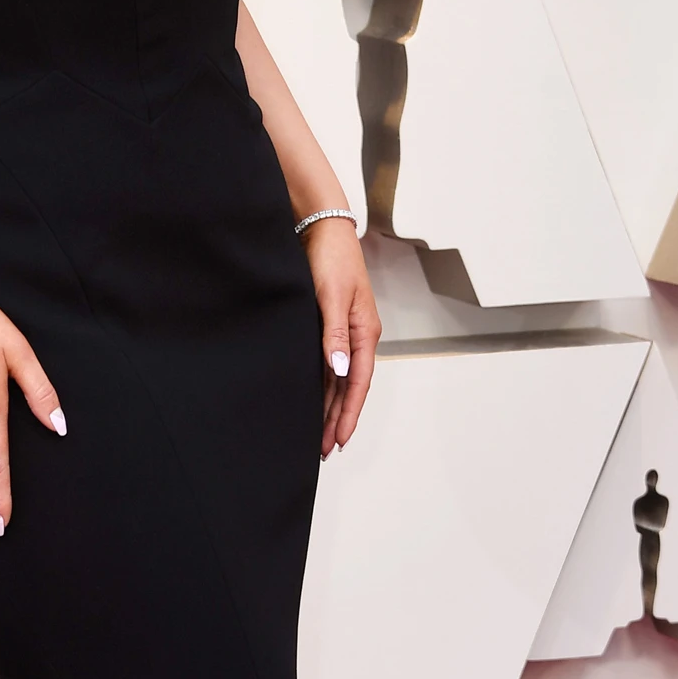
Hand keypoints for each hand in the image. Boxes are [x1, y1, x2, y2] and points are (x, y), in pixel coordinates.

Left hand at [303, 217, 379, 457]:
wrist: (322, 229)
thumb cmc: (331, 259)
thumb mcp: (332, 297)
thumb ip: (334, 335)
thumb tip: (341, 371)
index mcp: (365, 332)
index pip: (358, 383)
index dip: (348, 414)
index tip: (338, 440)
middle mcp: (357, 337)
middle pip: (348, 388)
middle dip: (337, 419)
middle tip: (324, 450)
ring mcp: (343, 332)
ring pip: (337, 380)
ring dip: (329, 407)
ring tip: (318, 435)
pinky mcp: (328, 325)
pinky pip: (328, 365)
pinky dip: (322, 386)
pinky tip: (312, 401)